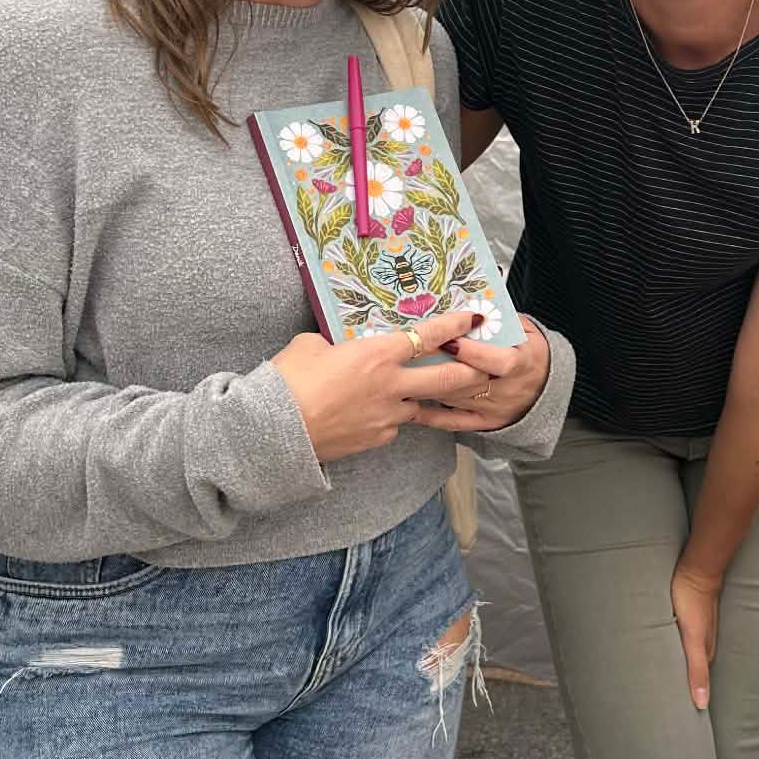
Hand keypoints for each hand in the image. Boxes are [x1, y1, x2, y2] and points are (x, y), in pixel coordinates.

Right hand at [272, 308, 485, 463]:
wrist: (273, 431)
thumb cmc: (287, 381)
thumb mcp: (309, 346)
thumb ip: (333, 344)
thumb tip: (334, 349)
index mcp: (377, 354)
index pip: (427, 336)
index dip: (454, 326)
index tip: (472, 319)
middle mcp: (391, 386)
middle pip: (447, 379)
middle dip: (471, 372)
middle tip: (485, 367)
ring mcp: (387, 416)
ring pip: (419, 406)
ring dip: (423, 399)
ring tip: (420, 394)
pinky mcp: (376, 439)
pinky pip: (393, 425)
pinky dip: (391, 418)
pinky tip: (374, 414)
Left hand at [412, 314, 551, 434]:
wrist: (546, 387)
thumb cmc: (531, 352)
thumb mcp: (527, 330)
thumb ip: (504, 319)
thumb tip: (475, 309)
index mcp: (521, 363)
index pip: (499, 362)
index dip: (473, 353)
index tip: (449, 340)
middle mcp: (506, 389)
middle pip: (469, 381)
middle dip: (440, 368)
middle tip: (413, 356)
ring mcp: (493, 409)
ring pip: (456, 399)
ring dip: (428, 388)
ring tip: (402, 376)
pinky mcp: (483, 423)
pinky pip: (454, 421)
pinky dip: (431, 416)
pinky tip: (410, 408)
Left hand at [672, 559, 722, 710]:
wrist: (696, 570)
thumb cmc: (692, 602)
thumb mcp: (692, 640)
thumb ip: (696, 670)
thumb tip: (701, 703)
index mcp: (706, 651)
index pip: (700, 681)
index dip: (692, 695)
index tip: (684, 713)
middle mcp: (705, 642)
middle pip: (695, 668)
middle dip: (685, 682)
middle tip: (670, 699)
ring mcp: (699, 627)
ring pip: (689, 652)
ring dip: (680, 664)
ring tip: (667, 677)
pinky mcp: (691, 616)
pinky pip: (684, 637)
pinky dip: (677, 647)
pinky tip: (669, 647)